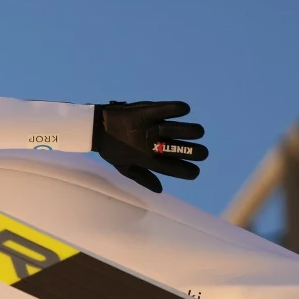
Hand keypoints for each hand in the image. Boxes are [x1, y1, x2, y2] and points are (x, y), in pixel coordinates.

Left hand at [92, 101, 207, 192]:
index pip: (173, 169)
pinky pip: (167, 109)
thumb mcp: (124, 168)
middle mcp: (150, 145)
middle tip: (202, 153)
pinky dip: (179, 108)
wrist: (95, 128)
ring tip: (198, 132)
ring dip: (192, 131)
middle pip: (181, 150)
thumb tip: (160, 190)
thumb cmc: (111, 149)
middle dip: (197, 153)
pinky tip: (185, 110)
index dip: (189, 172)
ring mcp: (149, 127)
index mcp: (146, 160)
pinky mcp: (147, 111)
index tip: (196, 171)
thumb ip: (143, 178)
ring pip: (178, 129)